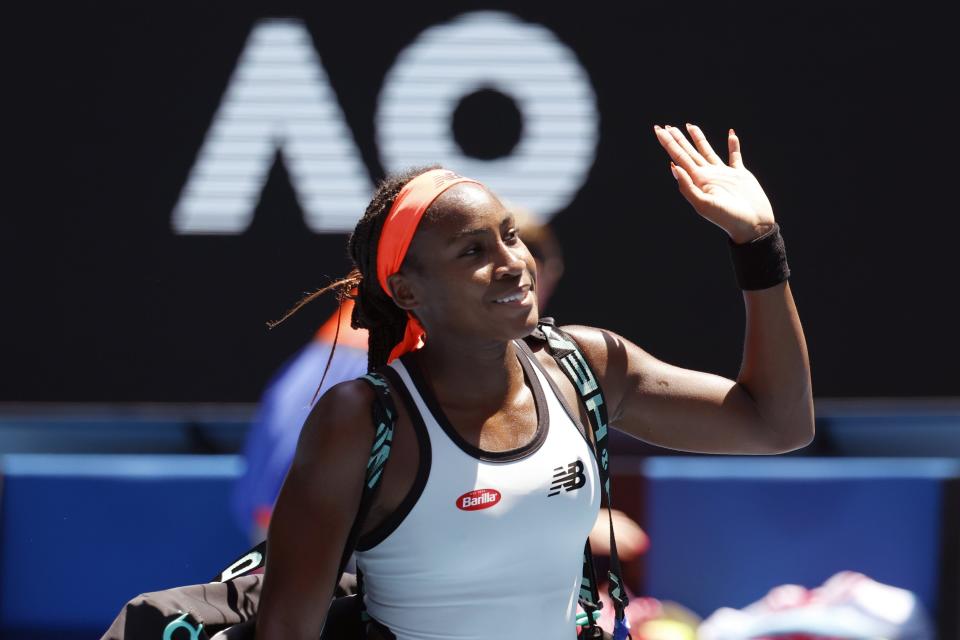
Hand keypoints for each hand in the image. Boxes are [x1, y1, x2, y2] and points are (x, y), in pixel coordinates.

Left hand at [654, 123, 774, 242]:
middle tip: (665, 126)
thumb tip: (673, 166)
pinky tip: (731, 134)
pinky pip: (735, 156)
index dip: (668, 143)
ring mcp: (723, 174)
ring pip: (707, 151)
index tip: (658, 130)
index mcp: (697, 180)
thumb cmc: (728, 218)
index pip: (678, 157)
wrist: (752, 225)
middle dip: (677, 139)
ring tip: (689, 125)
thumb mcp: (703, 205)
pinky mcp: (740, 174)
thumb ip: (687, 187)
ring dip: (698, 139)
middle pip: (688, 152)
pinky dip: (733, 144)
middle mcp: (707, 175)